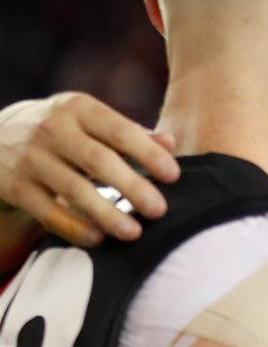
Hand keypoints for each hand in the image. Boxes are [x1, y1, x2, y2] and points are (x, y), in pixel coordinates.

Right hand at [0, 93, 178, 244]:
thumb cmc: (62, 129)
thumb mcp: (90, 119)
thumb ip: (129, 131)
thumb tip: (170, 142)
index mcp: (79, 108)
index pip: (120, 131)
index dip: (149, 154)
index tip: (173, 176)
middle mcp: (54, 129)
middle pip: (99, 162)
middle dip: (133, 187)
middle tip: (159, 210)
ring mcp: (31, 158)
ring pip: (74, 190)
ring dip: (106, 214)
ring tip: (133, 232)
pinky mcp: (15, 186)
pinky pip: (48, 212)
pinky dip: (74, 228)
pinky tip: (98, 238)